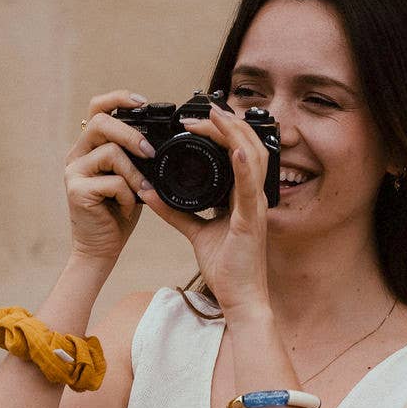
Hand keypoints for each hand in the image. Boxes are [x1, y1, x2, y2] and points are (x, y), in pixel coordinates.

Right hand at [63, 89, 156, 264]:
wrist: (101, 250)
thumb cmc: (118, 214)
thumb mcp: (131, 179)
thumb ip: (135, 157)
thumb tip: (159, 139)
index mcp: (89, 147)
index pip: (98, 108)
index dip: (119, 98)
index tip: (143, 102)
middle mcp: (77, 155)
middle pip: (101, 122)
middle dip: (131, 134)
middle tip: (150, 153)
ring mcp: (74, 172)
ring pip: (110, 153)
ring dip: (135, 173)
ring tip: (143, 191)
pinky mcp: (77, 191)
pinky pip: (113, 182)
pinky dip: (129, 196)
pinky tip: (129, 209)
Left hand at [137, 104, 270, 311]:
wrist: (239, 299)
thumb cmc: (227, 269)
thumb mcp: (196, 232)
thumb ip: (176, 211)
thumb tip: (150, 193)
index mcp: (242, 196)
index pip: (238, 151)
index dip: (223, 130)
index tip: (197, 118)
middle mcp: (253, 196)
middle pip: (248, 145)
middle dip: (227, 122)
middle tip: (202, 108)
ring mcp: (256, 207)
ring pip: (253, 157)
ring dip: (234, 133)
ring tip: (216, 115)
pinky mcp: (251, 222)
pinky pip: (250, 189)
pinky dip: (244, 166)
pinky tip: (235, 149)